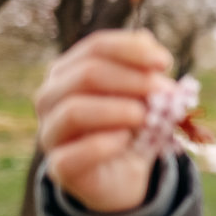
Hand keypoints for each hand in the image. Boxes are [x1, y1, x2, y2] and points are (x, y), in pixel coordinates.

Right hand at [35, 30, 174, 213]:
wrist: (124, 174)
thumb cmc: (131, 126)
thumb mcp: (144, 95)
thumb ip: (144, 68)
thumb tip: (147, 40)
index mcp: (69, 70)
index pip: (96, 47)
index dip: (132, 50)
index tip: (165, 62)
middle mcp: (51, 97)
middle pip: (87, 74)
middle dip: (133, 81)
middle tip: (165, 93)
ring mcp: (50, 132)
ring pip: (74, 111)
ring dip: (119, 111)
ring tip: (146, 117)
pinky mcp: (57, 167)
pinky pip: (73, 153)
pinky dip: (103, 145)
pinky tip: (125, 141)